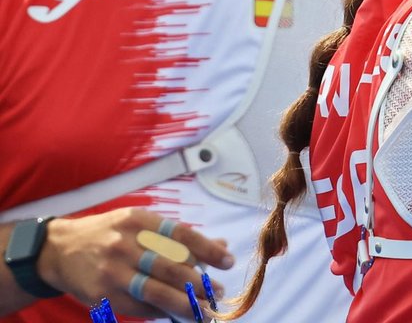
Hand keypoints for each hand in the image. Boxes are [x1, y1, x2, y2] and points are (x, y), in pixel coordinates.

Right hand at [37, 207, 231, 318]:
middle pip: (171, 266)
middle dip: (199, 282)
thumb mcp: (141, 224)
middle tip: (217, 291)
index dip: (208, 250)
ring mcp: (112, 272)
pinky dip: (161, 312)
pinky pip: (139, 307)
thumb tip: (220, 247)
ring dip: (185, 304)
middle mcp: (125, 244)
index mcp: (139, 221)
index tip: (228, 261)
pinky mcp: (103, 295)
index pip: (181, 234)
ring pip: (156, 291)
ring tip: (205, 310)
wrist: (60, 250)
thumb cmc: (110, 235)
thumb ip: (179, 237)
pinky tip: (176, 313)